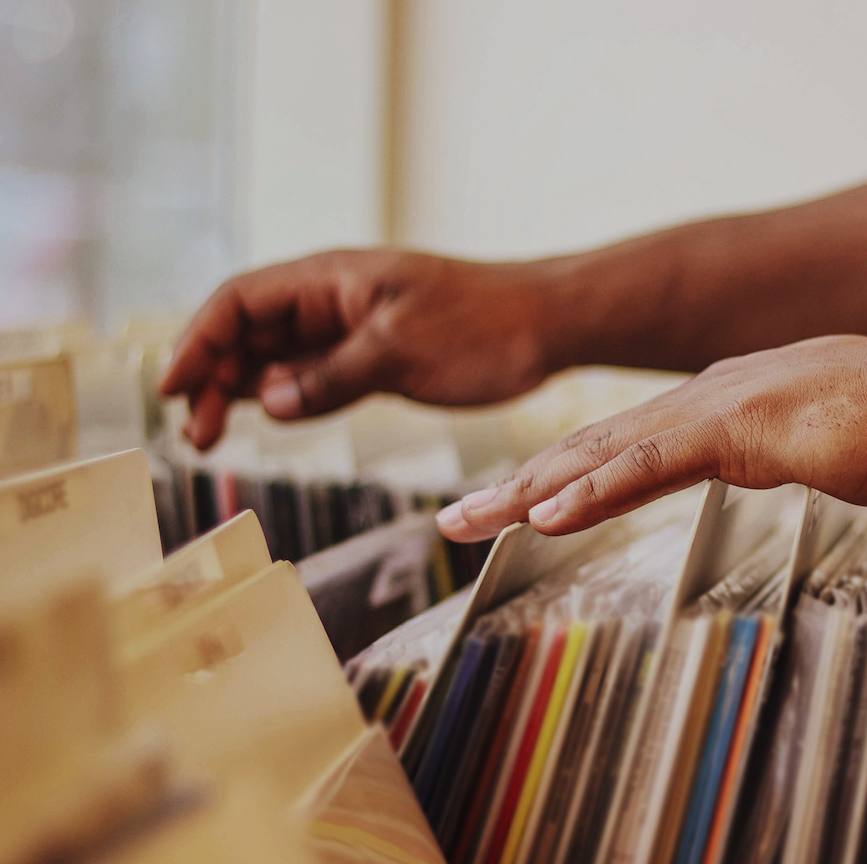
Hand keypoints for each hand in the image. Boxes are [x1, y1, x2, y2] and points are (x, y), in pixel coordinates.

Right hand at [159, 250, 558, 448]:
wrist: (549, 324)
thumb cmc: (485, 325)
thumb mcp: (401, 351)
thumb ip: (330, 377)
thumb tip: (266, 402)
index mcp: (332, 279)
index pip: (240, 301)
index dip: (199, 341)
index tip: (172, 386)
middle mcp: (334, 300)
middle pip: (249, 332)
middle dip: (212, 376)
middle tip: (194, 433)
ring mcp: (353, 328)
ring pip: (278, 357)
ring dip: (241, 391)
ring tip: (211, 436)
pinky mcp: (377, 357)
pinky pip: (314, 375)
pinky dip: (286, 397)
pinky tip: (267, 421)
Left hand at [436, 333, 866, 539]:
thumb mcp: (829, 438)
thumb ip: (789, 444)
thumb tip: (781, 453)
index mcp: (728, 402)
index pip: (627, 444)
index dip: (564, 476)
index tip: (515, 508)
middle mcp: (711, 398)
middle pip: (595, 446)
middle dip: (519, 485)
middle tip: (456, 519)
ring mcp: (724, 409)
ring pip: (604, 453)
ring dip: (530, 490)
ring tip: (467, 522)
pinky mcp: (745, 430)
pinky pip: (654, 466)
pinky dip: (594, 490)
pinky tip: (545, 514)